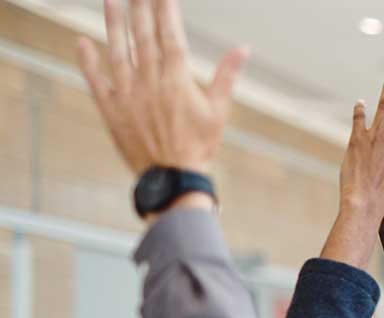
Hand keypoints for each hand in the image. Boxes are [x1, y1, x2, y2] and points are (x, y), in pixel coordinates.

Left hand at [77, 0, 249, 177]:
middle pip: (143, 36)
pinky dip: (87, 60)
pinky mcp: (111, 108)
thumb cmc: (199, 145)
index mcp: (177, 80)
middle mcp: (149, 82)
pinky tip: (83, 41)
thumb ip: (227, 76)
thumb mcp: (219, 111)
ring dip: (113, 23)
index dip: (166, 10)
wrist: (172, 177)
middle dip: (141, 8)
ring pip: (118, 50)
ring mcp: (128, 94)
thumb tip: (243, 48)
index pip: (170, 35)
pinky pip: (95, 79)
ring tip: (112, 0)